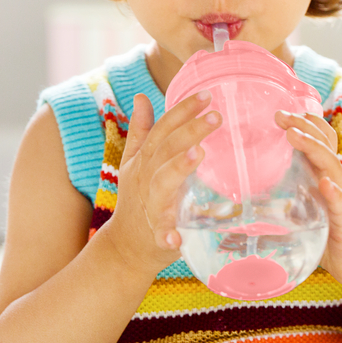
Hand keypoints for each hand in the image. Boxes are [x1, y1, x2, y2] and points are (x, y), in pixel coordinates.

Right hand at [98, 90, 220, 280]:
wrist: (125, 247)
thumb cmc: (135, 200)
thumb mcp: (133, 163)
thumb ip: (140, 131)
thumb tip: (140, 98)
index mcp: (144, 160)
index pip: (164, 129)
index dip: (182, 111)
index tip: (206, 95)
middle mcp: (146, 178)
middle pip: (167, 148)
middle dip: (190, 131)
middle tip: (216, 116)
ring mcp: (151, 205)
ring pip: (163, 182)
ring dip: (179, 167)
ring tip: (199, 153)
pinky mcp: (156, 234)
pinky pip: (161, 233)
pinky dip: (167, 235)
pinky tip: (177, 236)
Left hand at [275, 111, 341, 287]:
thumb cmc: (337, 240)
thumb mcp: (310, 219)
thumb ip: (290, 209)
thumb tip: (257, 209)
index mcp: (328, 180)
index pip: (320, 143)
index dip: (303, 126)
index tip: (280, 115)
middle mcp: (339, 184)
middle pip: (324, 146)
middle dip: (303, 127)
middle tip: (280, 115)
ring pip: (332, 168)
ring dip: (314, 150)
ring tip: (294, 136)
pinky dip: (334, 193)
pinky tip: (325, 184)